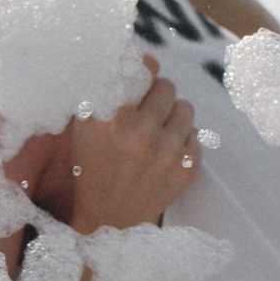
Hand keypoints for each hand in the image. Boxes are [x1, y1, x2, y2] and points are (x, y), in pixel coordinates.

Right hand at [65, 73, 196, 236]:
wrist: (108, 224)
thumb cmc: (91, 171)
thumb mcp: (83, 131)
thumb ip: (102, 93)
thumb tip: (136, 56)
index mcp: (114, 121)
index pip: (145, 72)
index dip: (146, 67)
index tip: (145, 70)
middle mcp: (144, 135)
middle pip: (168, 88)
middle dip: (158, 95)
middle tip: (147, 109)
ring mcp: (168, 154)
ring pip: (186, 111)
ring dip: (173, 116)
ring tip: (158, 131)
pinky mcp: (186, 171)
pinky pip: (196, 138)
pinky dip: (183, 142)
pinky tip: (165, 153)